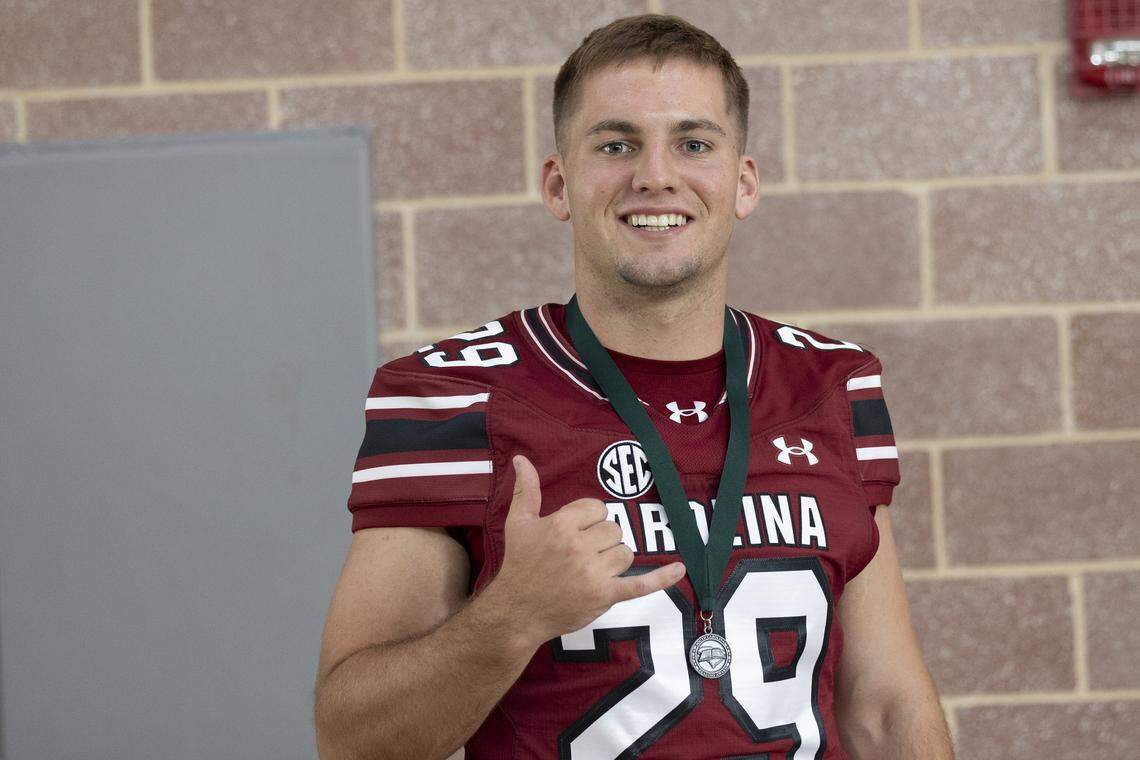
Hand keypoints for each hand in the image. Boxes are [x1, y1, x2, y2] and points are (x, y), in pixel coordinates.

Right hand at [487, 454, 685, 644]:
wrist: (517, 611)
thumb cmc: (519, 565)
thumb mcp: (518, 523)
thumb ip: (526, 490)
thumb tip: (521, 459)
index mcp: (561, 525)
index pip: (597, 509)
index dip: (589, 520)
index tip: (575, 533)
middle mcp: (579, 547)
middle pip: (614, 530)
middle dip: (601, 540)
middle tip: (580, 554)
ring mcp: (593, 573)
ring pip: (626, 553)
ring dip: (614, 559)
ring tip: (591, 569)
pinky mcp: (604, 596)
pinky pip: (640, 584)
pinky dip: (662, 578)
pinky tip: (680, 569)